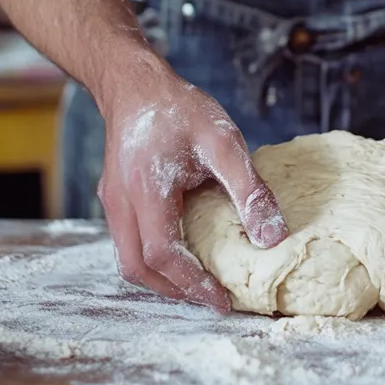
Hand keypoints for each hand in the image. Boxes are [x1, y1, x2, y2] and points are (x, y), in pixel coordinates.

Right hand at [97, 55, 288, 310]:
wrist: (135, 84)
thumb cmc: (179, 108)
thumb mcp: (224, 142)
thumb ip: (249, 190)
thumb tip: (273, 238)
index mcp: (147, 191)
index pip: (163, 255)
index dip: (193, 285)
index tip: (223, 301)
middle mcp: (120, 203)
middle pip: (137, 268)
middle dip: (174, 291)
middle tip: (210, 299)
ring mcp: (112, 202)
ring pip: (128, 259)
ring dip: (160, 278)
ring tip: (197, 282)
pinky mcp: (113, 198)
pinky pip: (127, 242)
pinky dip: (152, 259)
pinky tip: (180, 251)